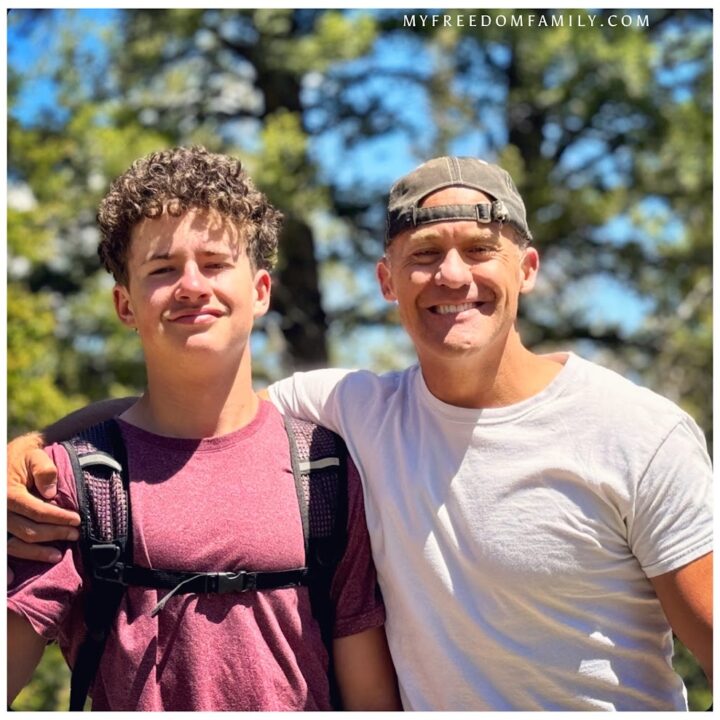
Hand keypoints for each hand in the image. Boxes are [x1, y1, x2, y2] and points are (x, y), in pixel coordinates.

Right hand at [7, 433, 79, 582]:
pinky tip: (11, 579)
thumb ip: (44, 470)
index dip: (59, 518)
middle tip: (75, 534)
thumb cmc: (21, 457)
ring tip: (58, 555)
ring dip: (36, 553)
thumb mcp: (34, 455)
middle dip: (55, 534)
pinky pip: (1, 549)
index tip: (77, 520)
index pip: (39, 511)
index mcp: (10, 494)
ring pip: (16, 544)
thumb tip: (50, 494)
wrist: (3, 458)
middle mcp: (0, 512)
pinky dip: (5, 566)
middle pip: (30, 530)